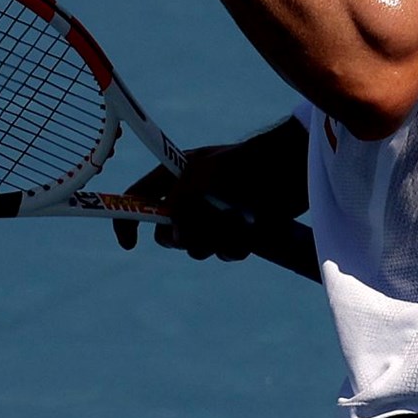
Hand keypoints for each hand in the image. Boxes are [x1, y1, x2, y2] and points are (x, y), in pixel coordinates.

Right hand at [111, 142, 276, 262]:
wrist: (289, 170)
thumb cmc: (243, 165)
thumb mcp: (200, 178)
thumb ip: (178, 206)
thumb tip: (176, 237)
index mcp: (177, 176)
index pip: (140, 198)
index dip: (128, 220)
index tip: (130, 244)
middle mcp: (192, 198)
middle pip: (168, 233)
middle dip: (184, 237)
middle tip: (200, 227)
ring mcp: (215, 215)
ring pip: (199, 248)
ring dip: (215, 241)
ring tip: (235, 222)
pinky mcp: (238, 230)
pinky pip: (226, 253)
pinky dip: (236, 246)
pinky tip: (250, 231)